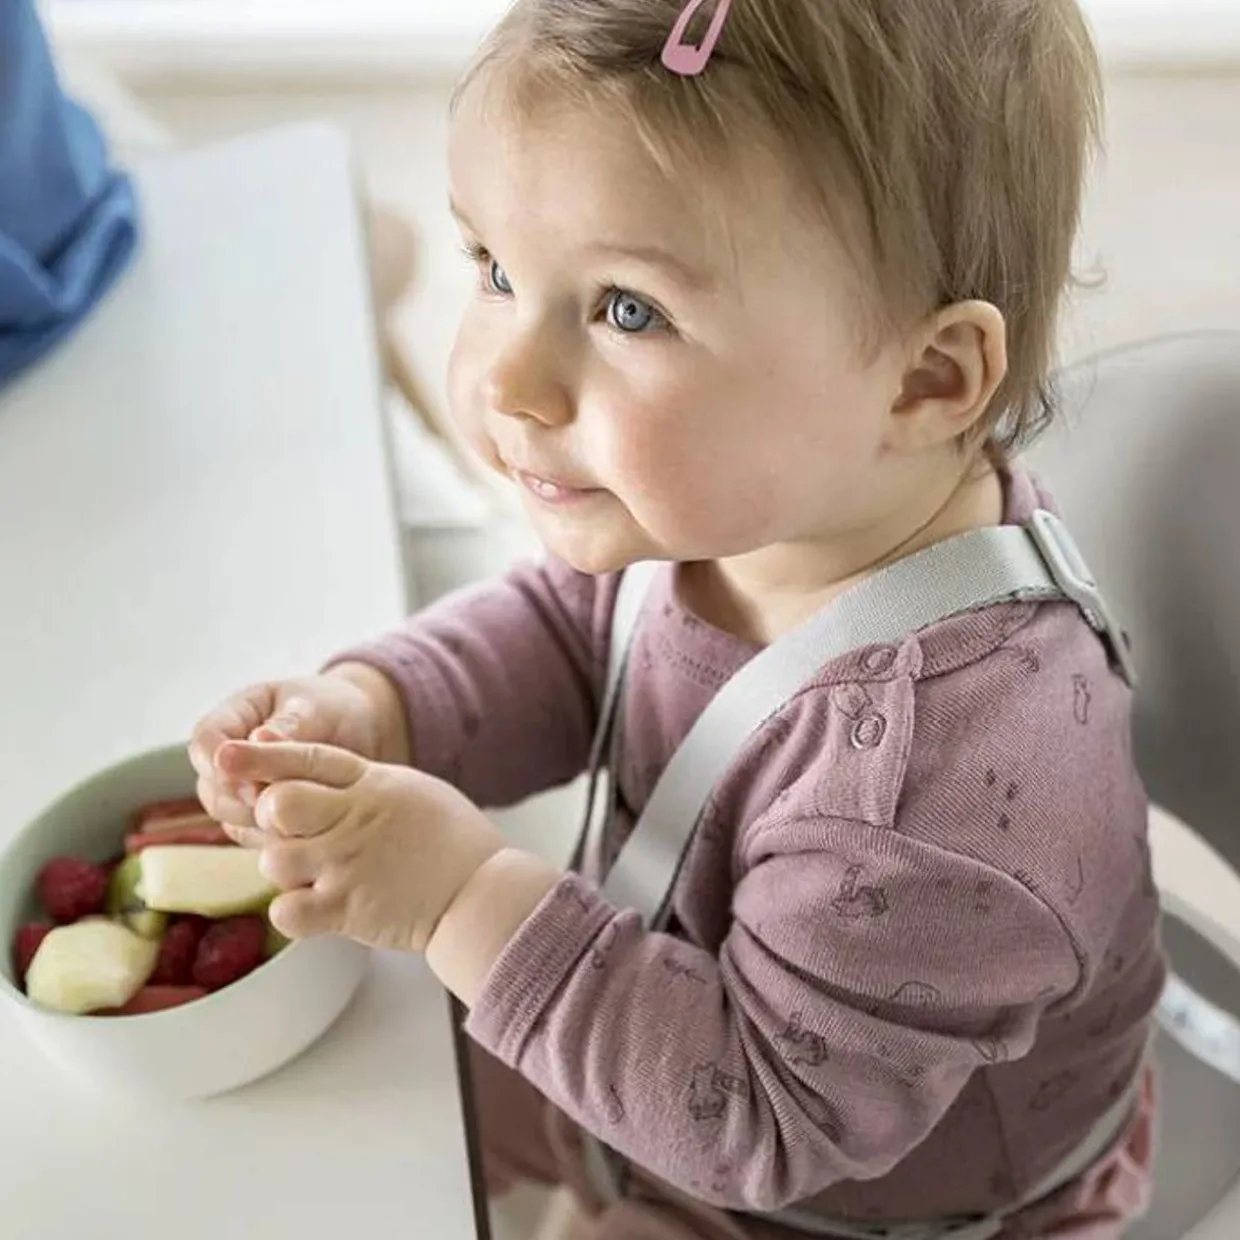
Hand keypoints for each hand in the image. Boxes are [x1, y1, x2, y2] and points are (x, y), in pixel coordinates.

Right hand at [189, 663, 408, 832]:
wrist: (362, 728)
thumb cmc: (334, 707)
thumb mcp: (314, 708)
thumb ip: (287, 726)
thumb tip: (257, 741)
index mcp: (235, 716)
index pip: (206, 740)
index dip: (219, 763)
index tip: (249, 778)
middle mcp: (229, 757)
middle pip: (211, 787)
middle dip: (238, 800)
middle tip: (273, 806)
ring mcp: (242, 788)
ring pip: (229, 816)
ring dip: (255, 822)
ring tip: (293, 820)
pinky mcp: (261, 815)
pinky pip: (254, 834)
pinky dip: (272, 837)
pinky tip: (301, 834)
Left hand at [215, 738, 506, 952]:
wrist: (481, 892)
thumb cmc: (451, 839)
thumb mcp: (409, 789)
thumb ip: (363, 783)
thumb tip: (324, 781)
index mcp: (370, 784)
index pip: (305, 759)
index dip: (260, 755)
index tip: (225, 754)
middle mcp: (352, 820)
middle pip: (277, 805)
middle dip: (269, 816)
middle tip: (287, 831)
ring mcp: (346, 865)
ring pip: (274, 860)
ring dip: (283, 867)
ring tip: (310, 873)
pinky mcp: (346, 910)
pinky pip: (286, 911)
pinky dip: (291, 911)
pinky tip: (312, 906)